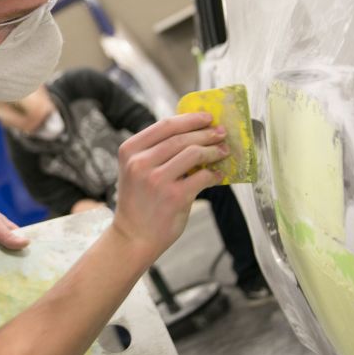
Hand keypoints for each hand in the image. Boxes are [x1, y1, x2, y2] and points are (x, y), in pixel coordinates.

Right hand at [113, 113, 227, 259]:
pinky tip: (217, 175)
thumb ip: (156, 152)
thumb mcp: (136, 171)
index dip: (190, 119)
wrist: (133, 237)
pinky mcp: (175, 197)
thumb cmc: (139, 202)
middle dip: (206, 133)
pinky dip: (214, 174)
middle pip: (181, 137)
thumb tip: (193, 133)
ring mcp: (157, 180)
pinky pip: (202, 177)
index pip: (165, 126)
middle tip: (221, 133)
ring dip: (213, 150)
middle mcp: (141, 163)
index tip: (207, 117)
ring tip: (223, 151)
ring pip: (193, 153)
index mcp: (130, 151)